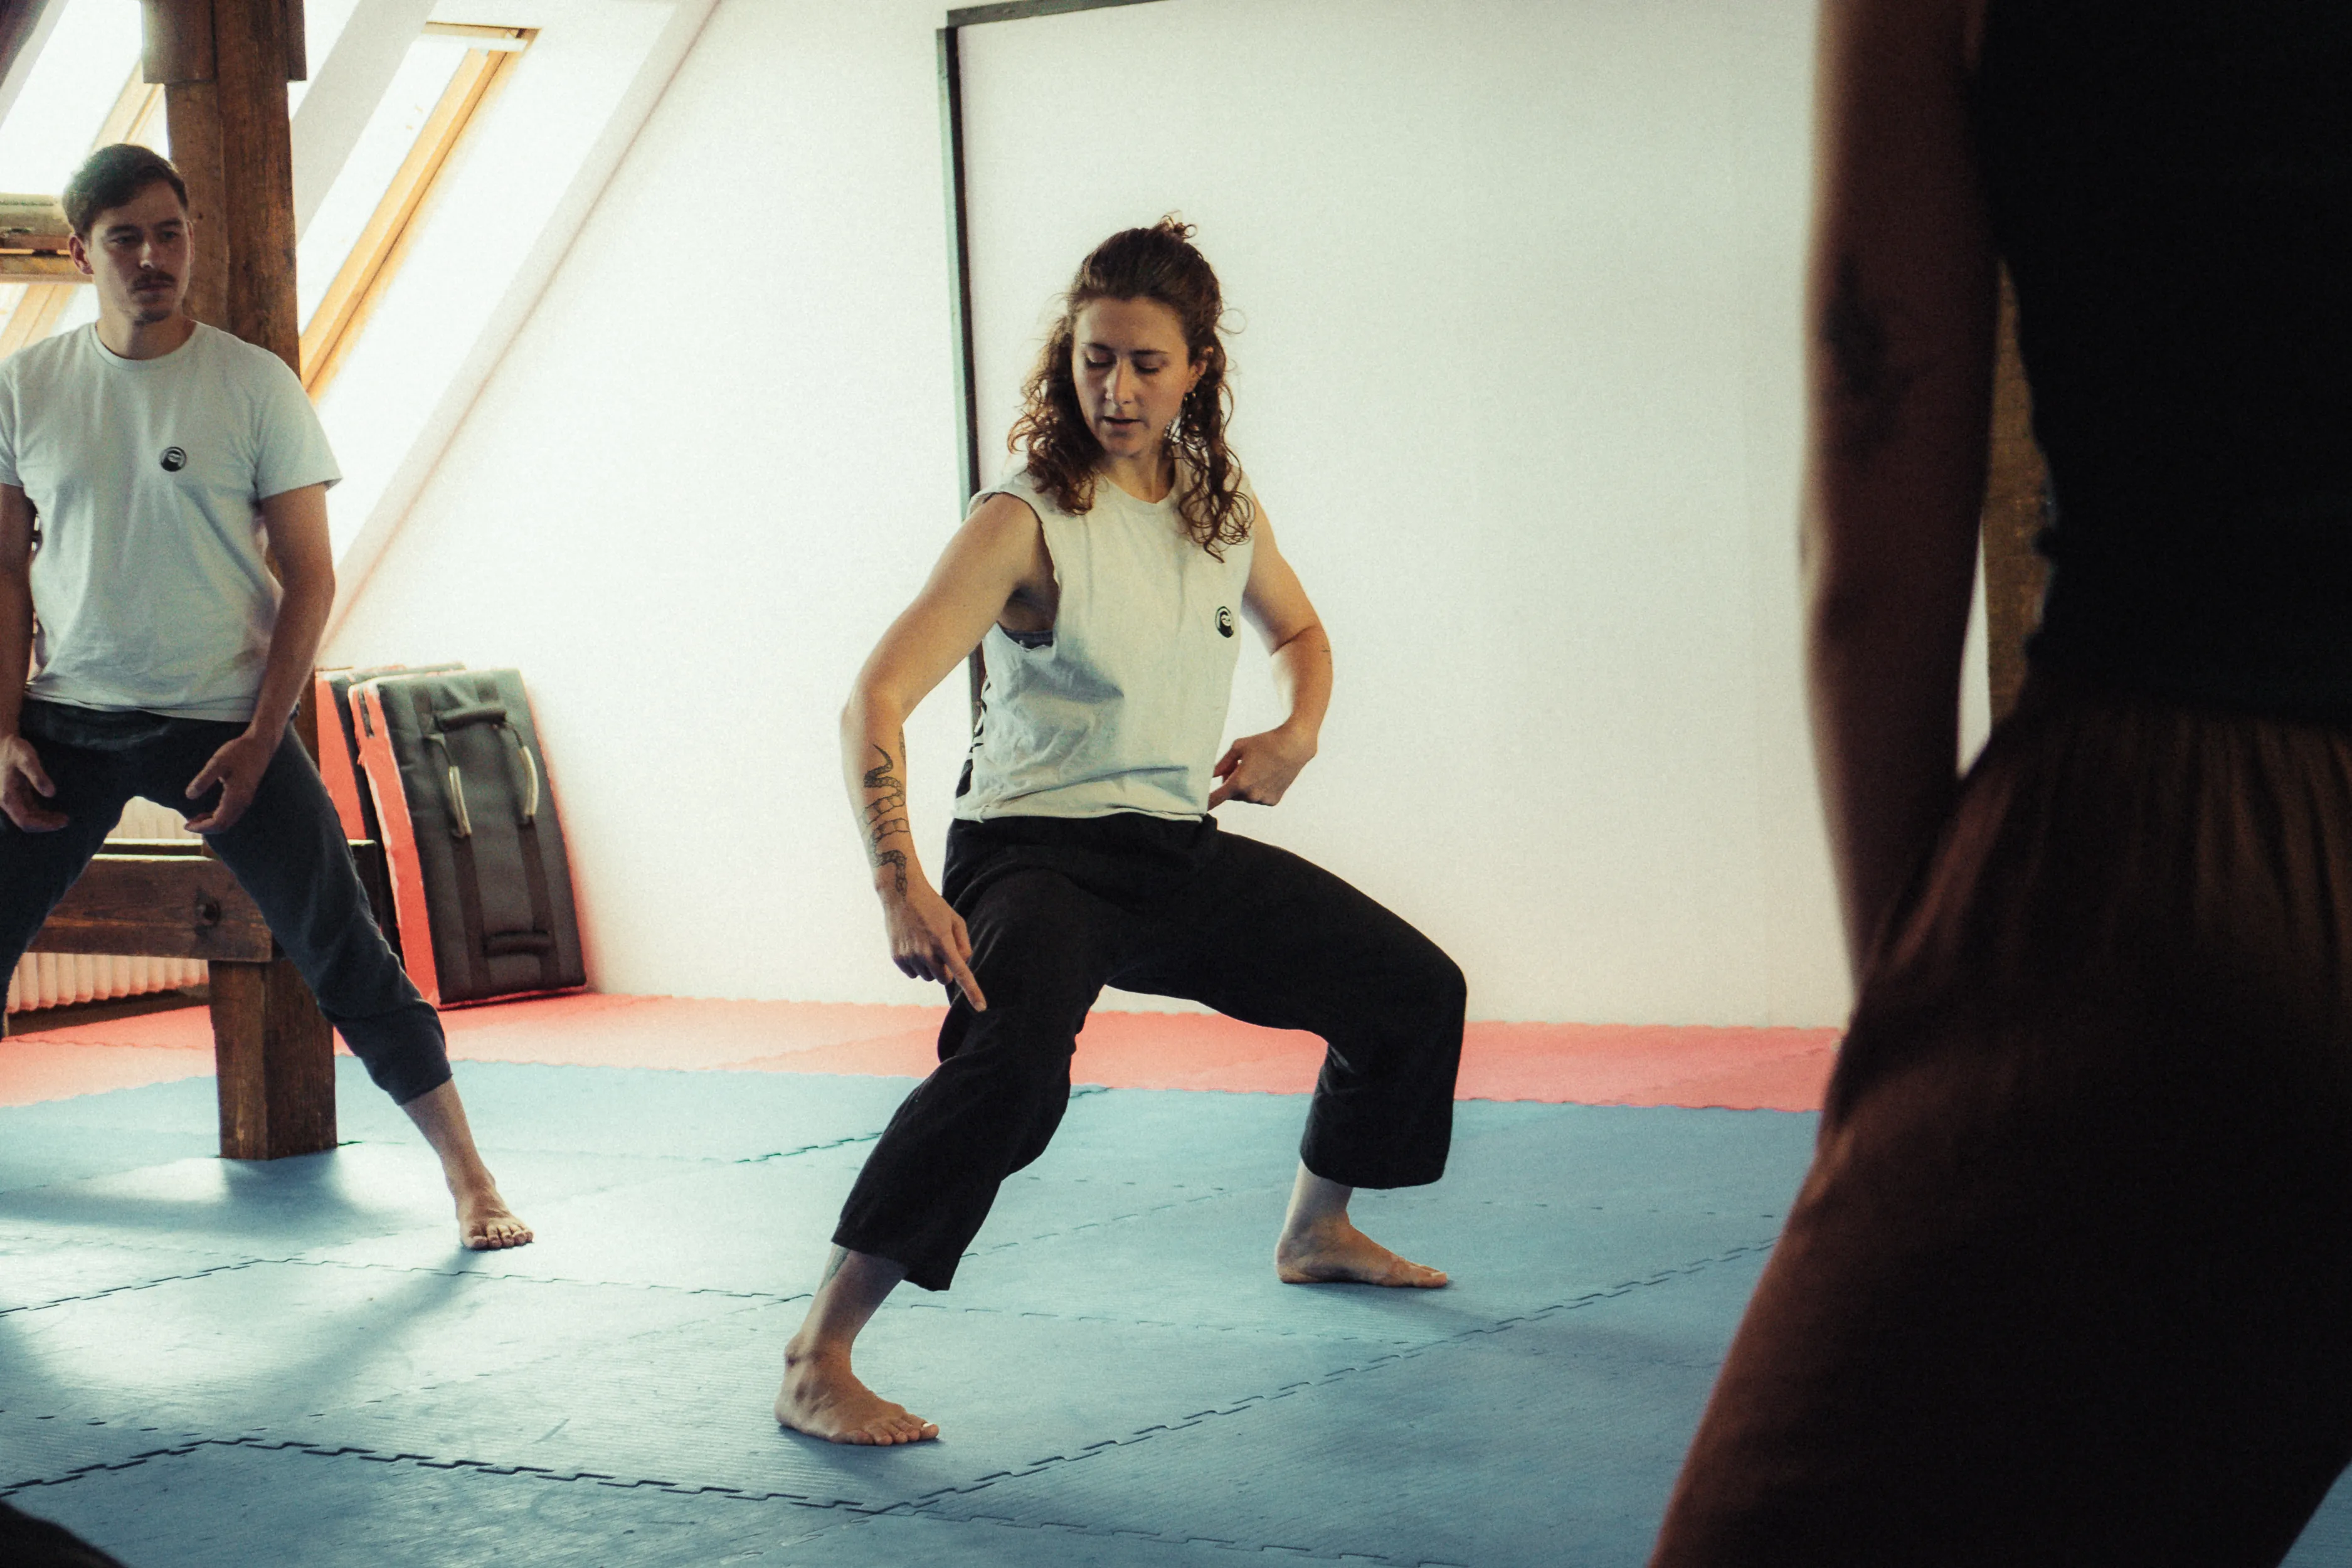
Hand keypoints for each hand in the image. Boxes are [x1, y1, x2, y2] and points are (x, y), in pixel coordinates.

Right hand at [1, 734, 65, 831]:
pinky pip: (28, 809)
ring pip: (27, 816)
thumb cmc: (14, 749)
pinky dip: (40, 813)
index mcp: (7, 796)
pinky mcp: (15, 794)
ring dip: (45, 820)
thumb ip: (38, 776)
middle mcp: (6, 800)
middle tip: (66, 821)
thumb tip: (50, 793)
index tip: (61, 822)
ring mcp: (11, 798)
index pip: (25, 820)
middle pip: (26, 821)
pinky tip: (53, 812)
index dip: (43, 825)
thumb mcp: (26, 758)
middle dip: (46, 824)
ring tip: (63, 818)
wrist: (1, 743)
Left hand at [184, 730, 277, 833]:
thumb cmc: (239, 752)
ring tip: (195, 819)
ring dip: (212, 823)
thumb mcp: (217, 763)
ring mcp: (246, 799)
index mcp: (236, 796)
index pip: (218, 822)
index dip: (202, 827)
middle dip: (206, 828)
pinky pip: (231, 814)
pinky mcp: (246, 795)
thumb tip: (189, 796)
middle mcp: (243, 802)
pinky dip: (218, 816)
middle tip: (188, 824)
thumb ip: (203, 779)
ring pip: (228, 821)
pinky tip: (208, 812)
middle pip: (224, 825)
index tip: (186, 825)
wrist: (261, 745)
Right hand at [880, 878, 988, 1010]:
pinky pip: (913, 974)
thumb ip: (963, 944)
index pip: (961, 973)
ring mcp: (909, 956)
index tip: (981, 1007)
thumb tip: (963, 963)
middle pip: (943, 978)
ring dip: (930, 966)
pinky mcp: (897, 958)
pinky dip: (916, 965)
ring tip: (924, 943)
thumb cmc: (933, 905)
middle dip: (945, 969)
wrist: (901, 893)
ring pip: (927, 977)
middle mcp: (925, 952)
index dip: (972, 991)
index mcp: (943, 942)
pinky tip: (913, 946)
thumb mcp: (955, 919)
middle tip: (940, 949)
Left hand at [1208, 725, 1315, 808]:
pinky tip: (1267, 775)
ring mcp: (1263, 800)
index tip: (1196, 810)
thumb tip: (1210, 775)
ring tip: (1257, 768)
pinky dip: (1258, 789)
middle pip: (1231, 794)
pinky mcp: (1273, 801)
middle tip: (1240, 765)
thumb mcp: (1238, 747)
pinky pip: (1258, 798)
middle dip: (1231, 783)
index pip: (1216, 799)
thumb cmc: (1264, 742)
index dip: (1205, 803)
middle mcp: (1250, 795)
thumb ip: (1221, 764)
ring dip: (1245, 786)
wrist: (1294, 746)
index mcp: (1239, 782)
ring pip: (1245, 797)